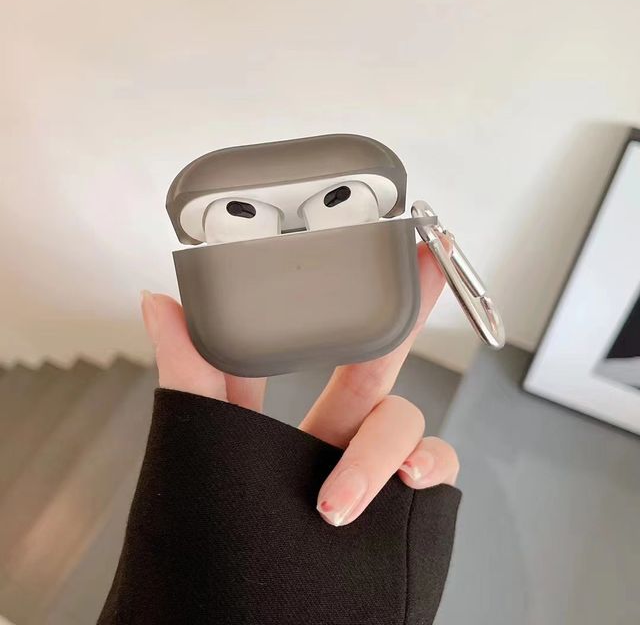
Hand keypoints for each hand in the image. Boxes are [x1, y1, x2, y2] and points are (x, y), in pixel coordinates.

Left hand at [141, 241, 458, 526]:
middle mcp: (349, 439)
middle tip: (423, 260)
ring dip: (380, 450)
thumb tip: (158, 299)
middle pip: (387, 360)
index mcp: (305, 421)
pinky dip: (429, 468)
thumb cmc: (221, 545)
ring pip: (410, 422)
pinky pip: (443, 470)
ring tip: (333, 498)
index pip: (332, 345)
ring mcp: (383, 474)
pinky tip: (406, 485)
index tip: (360, 245)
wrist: (240, 623)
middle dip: (406, 309)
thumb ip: (190, 373)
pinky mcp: (412, 511)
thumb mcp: (206, 450)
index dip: (349, 296)